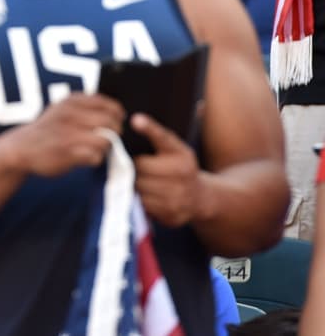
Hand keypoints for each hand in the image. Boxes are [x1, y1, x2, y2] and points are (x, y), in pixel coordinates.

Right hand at [7, 93, 124, 177]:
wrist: (20, 147)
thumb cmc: (47, 130)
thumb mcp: (62, 109)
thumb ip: (85, 107)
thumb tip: (117, 113)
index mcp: (71, 101)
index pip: (109, 106)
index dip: (116, 116)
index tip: (112, 124)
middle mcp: (70, 114)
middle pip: (111, 123)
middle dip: (114, 133)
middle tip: (106, 140)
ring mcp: (68, 133)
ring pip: (106, 140)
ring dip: (104, 148)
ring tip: (94, 149)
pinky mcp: (67, 152)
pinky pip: (95, 157)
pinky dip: (94, 159)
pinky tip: (84, 158)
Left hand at [131, 113, 202, 227]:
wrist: (201, 197)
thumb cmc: (179, 167)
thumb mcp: (174, 149)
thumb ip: (156, 135)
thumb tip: (135, 120)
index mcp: (181, 153)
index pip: (163, 137)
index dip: (149, 128)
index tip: (136, 120)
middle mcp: (182, 174)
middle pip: (141, 169)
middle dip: (134, 168)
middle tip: (137, 168)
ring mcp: (179, 196)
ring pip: (139, 188)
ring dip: (135, 185)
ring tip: (143, 181)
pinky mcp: (172, 215)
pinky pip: (144, 206)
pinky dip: (142, 200)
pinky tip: (150, 195)